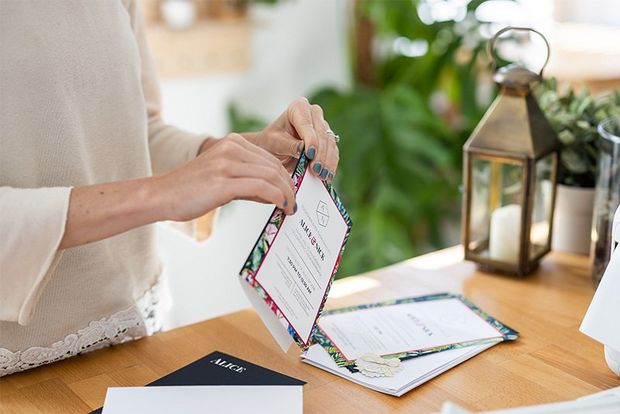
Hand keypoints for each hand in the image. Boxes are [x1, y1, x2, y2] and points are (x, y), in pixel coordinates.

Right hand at [160, 134, 296, 221]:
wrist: (161, 196)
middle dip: (289, 186)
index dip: (285, 177)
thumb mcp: (223, 178)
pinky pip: (262, 187)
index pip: (270, 158)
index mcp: (232, 143)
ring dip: (286, 193)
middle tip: (295, 203)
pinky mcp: (223, 181)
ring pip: (271, 176)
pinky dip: (278, 197)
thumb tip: (275, 194)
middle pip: (274, 166)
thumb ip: (248, 182)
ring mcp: (227, 163)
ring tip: (290, 208)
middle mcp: (231, 148)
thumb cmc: (190, 191)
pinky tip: (282, 207)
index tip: (292, 193)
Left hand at [244, 97, 339, 180]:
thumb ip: (289, 145)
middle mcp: (314, 113)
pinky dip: (331, 164)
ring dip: (327, 161)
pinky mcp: (328, 140)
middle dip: (320, 154)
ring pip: (330, 143)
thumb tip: (303, 149)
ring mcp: (323, 126)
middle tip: (317, 170)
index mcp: (299, 107)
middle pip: (321, 134)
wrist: (274, 150)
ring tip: (322, 176)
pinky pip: (333, 152)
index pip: (306, 124)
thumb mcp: (275, 143)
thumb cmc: (271, 143)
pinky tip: (327, 175)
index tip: (310, 154)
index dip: (310, 139)